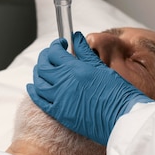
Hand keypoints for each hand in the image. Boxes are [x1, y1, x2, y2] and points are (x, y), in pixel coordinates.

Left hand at [27, 32, 151, 145]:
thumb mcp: (100, 67)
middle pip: (43, 65)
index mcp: (75, 68)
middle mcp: (63, 82)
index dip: (56, 45)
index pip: (55, 52)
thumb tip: (76, 37)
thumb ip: (85, 52)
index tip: (62, 44)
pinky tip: (34, 86)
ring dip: (38, 72)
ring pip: (38, 82)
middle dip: (45, 56)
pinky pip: (39, 101)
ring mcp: (59, 99)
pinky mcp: (60, 114)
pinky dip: (34, 91)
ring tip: (44, 68)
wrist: (121, 118)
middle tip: (52, 54)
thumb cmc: (116, 92)